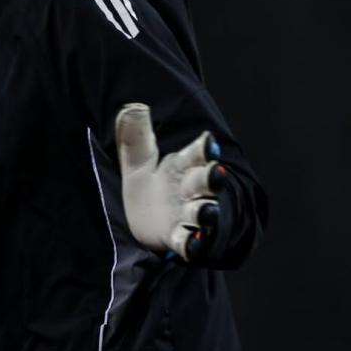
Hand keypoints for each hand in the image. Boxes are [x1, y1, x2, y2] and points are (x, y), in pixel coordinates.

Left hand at [114, 103, 226, 260]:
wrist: (144, 219)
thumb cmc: (149, 184)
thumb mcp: (137, 158)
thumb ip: (137, 135)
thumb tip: (134, 107)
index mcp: (182, 165)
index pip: (196, 153)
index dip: (203, 147)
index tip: (208, 140)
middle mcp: (190, 188)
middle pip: (205, 181)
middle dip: (212, 178)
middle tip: (216, 173)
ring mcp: (187, 213)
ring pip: (203, 211)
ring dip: (207, 211)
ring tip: (207, 210)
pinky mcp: (178, 236)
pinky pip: (187, 241)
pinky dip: (191, 243)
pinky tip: (191, 243)